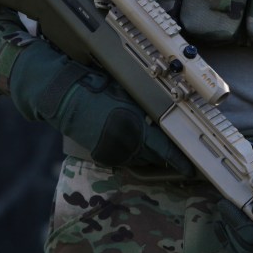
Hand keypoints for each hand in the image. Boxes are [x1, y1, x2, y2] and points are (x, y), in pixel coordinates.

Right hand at [9, 41, 193, 174]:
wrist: (62, 97)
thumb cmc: (94, 87)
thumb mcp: (127, 93)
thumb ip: (146, 108)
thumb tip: (165, 116)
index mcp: (134, 126)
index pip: (164, 149)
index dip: (179, 159)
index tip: (190, 166)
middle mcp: (124, 142)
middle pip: (154, 157)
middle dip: (166, 156)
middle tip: (177, 153)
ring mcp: (112, 150)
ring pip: (140, 159)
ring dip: (149, 155)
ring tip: (156, 148)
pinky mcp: (101, 154)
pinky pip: (124, 158)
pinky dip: (132, 153)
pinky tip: (133, 143)